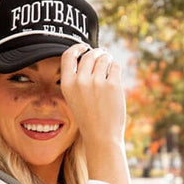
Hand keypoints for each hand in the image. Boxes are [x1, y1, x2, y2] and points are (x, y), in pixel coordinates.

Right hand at [60, 44, 129, 183]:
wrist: (101, 137)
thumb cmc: (89, 117)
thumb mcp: (75, 97)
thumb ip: (78, 77)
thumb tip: (92, 53)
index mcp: (67, 84)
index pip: (68, 55)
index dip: (77, 47)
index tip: (85, 47)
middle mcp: (80, 81)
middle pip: (89, 54)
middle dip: (98, 53)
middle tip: (103, 58)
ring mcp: (97, 82)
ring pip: (104, 58)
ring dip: (108, 59)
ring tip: (109, 68)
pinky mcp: (113, 85)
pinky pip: (115, 66)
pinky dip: (116, 68)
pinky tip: (114, 76)